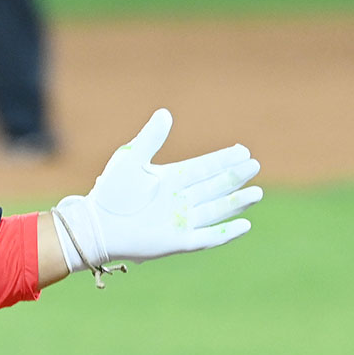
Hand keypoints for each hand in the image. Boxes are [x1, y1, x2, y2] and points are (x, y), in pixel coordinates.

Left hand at [51, 109, 262, 285]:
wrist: (96, 225)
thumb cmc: (110, 193)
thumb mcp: (131, 159)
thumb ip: (150, 138)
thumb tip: (166, 113)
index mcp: (169, 180)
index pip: (203, 167)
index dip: (222, 159)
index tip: (243, 150)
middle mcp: (178, 200)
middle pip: (214, 187)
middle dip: (234, 177)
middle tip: (255, 165)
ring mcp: (180, 221)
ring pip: (216, 210)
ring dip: (236, 202)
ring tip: (257, 192)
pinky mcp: (178, 241)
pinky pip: (208, 237)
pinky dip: (226, 233)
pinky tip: (245, 225)